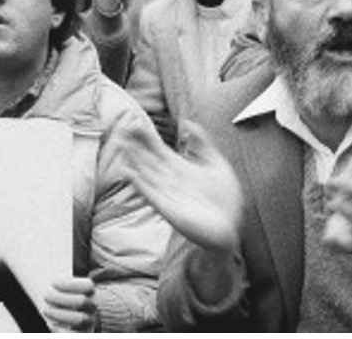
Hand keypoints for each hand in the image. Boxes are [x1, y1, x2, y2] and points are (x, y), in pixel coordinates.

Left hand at [43, 277, 95, 331]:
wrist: (81, 316)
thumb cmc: (67, 296)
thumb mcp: (66, 283)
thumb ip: (64, 275)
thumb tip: (59, 253)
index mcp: (91, 291)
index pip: (87, 285)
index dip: (69, 284)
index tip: (53, 282)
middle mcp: (93, 306)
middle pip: (81, 301)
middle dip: (61, 298)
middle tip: (46, 295)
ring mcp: (90, 321)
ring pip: (79, 319)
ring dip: (60, 314)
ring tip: (46, 309)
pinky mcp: (83, 334)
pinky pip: (75, 334)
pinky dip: (61, 329)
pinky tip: (52, 323)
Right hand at [110, 117, 242, 253]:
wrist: (229, 228)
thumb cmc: (223, 199)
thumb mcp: (216, 164)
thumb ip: (203, 144)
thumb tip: (188, 123)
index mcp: (181, 169)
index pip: (159, 149)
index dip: (147, 137)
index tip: (135, 122)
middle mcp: (170, 180)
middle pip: (148, 159)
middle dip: (135, 145)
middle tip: (123, 128)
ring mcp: (167, 195)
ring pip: (146, 174)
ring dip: (133, 160)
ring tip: (123, 145)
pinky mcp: (168, 210)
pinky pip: (150, 194)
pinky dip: (139, 183)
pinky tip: (129, 172)